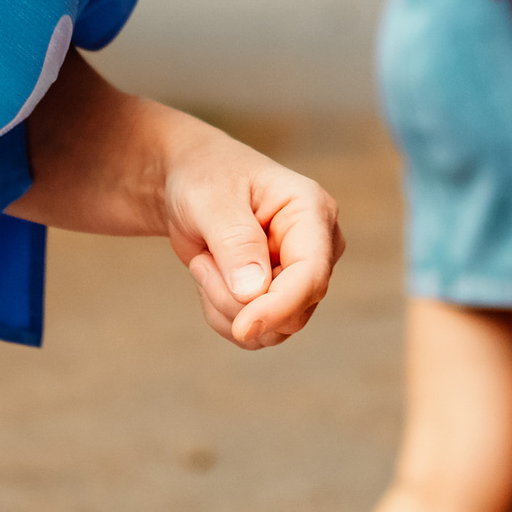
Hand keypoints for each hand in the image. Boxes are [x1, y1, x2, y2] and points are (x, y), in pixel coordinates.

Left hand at [160, 134, 344, 349]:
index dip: (279, 307)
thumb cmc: (206, 178)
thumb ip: (235, 242)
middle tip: (200, 264)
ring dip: (225, 307)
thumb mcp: (212, 200)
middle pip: (293, 311)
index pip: (311, 274)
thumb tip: (254, 293)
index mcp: (312, 210)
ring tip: (205, 263)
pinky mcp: (282, 298)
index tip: (242, 328)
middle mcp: (318, 247)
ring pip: (273, 329)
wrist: (193, 184)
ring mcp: (301, 276)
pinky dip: (223, 315)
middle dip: (236, 302)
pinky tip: (213, 278)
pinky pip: (257, 333)